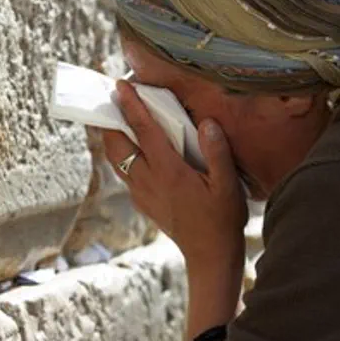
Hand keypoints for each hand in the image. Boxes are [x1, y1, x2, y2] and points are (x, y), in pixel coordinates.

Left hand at [102, 80, 248, 268]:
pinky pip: (124, 172)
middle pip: (117, 143)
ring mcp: (141, 193)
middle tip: (113, 97)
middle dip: (111, 118)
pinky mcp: (142, 202)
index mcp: (168, 171)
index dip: (131, 105)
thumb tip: (207, 122)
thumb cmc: (222, 219)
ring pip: (116, 159)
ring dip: (113, 136)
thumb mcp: (228, 185)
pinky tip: (133, 148)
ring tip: (117, 117)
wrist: (209, 255)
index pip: (144, 130)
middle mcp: (148, 180)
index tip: (121, 85)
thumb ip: (217, 151)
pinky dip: (122, 154)